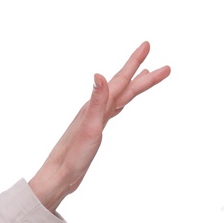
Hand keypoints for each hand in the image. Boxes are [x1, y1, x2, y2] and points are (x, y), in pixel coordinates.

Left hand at [29, 42, 170, 213]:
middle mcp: (96, 109)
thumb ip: (96, 101)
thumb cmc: (72, 156)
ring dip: (134, 85)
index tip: (147, 45)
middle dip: (144, 75)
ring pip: (120, 96)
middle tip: (165, 67)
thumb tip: (99, 75)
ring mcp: (95, 120)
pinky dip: (121, 102)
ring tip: (146, 74)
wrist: (58, 177)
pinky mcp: (94, 131)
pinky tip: (123, 103)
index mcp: (96, 106)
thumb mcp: (89, 128)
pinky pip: (112, 110)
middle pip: (125, 87)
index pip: (121, 80)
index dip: (134, 63)